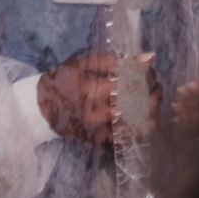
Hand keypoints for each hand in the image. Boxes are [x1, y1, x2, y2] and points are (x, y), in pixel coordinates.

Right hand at [37, 51, 159, 146]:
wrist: (42, 109)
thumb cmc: (63, 80)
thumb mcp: (82, 63)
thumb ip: (112, 60)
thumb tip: (145, 57)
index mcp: (91, 90)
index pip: (127, 82)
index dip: (144, 74)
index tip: (150, 67)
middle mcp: (96, 113)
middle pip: (135, 105)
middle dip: (152, 92)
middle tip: (156, 84)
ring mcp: (99, 130)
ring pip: (135, 123)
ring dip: (150, 110)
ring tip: (154, 98)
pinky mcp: (100, 140)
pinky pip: (127, 136)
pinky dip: (140, 126)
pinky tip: (145, 116)